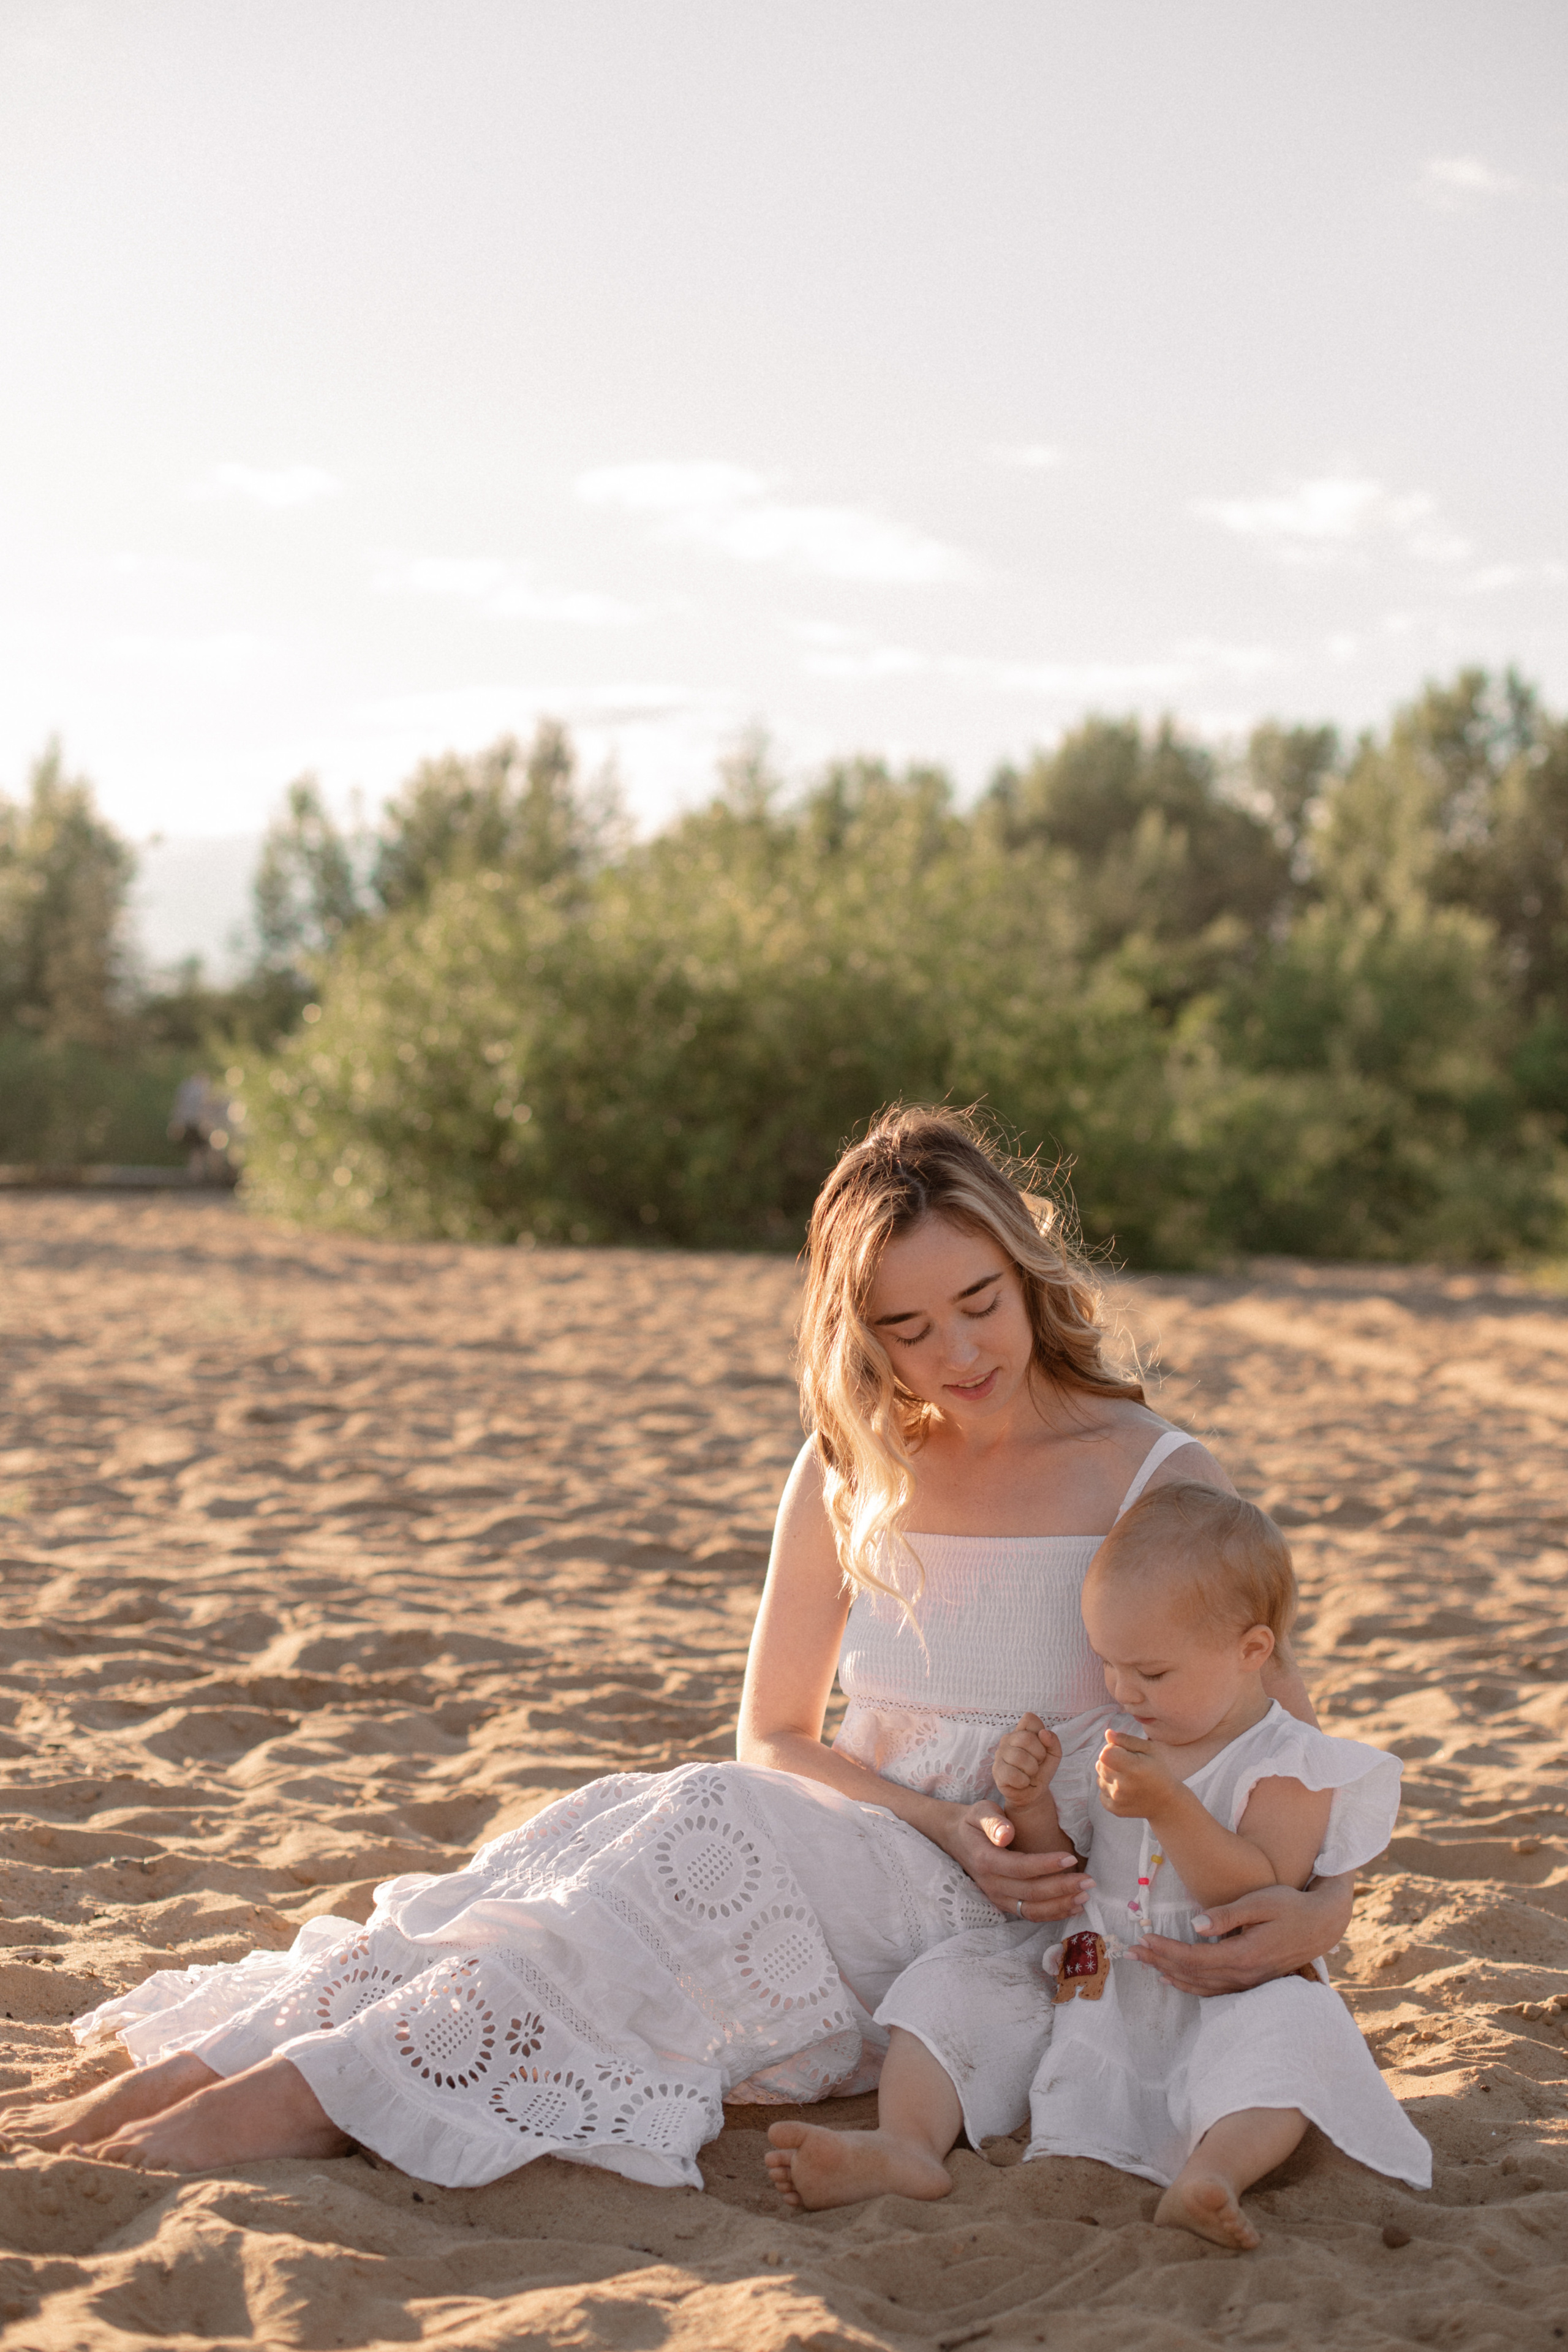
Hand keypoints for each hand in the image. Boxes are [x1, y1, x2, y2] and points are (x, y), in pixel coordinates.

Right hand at [941, 1800, 1091, 1923]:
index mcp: (985, 1860)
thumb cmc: (973, 1822)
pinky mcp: (1004, 1903)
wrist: (955, 1839)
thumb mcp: (979, 1812)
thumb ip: (993, 1822)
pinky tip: (1073, 1907)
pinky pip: (1030, 1914)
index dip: (1047, 1865)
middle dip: (1062, 1888)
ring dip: (1060, 1906)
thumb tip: (1006, 1834)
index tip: (1071, 1858)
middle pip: (1030, 1893)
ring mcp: (997, 1897)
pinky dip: (1053, 1914)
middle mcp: (991, 1884)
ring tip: (1085, 1896)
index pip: (1021, 1868)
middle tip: (1089, 1881)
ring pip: (1031, 1910)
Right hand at [993, 1713, 1061, 1808]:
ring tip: (1029, 1774)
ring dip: (1031, 1770)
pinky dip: (1023, 1781)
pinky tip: (1022, 1782)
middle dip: (1039, 1755)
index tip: (1042, 1747)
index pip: (1029, 1719)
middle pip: (1026, 1738)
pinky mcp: (996, 1771)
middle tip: (1037, 1764)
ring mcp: (1000, 1754)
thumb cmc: (1042, 1770)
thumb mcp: (1054, 1755)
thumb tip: (1044, 1733)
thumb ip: (1053, 1741)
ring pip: (1020, 1757)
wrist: (1033, 1793)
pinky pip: (1012, 1774)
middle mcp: (1008, 1739)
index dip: (1040, 1733)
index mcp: (1021, 1732)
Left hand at [1095, 1728, 1175, 1818]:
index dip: (1112, 1749)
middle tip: (1127, 1765)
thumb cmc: (1159, 1771)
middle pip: (1099, 1765)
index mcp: (1132, 1768)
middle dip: (1110, 1761)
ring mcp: (1117, 1799)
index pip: (1104, 1753)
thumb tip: (1108, 1733)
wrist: (1167, 1802)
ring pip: (1099, 1778)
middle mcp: (1122, 1785)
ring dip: (1109, 1776)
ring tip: (1127, 1779)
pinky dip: (1110, 1790)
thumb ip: (1127, 1740)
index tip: (1124, 1753)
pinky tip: (1125, 1790)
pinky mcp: (1114, 1809)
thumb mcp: (1150, 1750)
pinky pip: (1101, 1793)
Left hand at [1127, 1876, 1356, 1994]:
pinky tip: (1176, 1980)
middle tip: (1132, 1952)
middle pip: (1194, 1974)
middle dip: (1161, 1962)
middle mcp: (1245, 1974)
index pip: (1195, 1958)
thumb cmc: (1290, 1906)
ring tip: (1147, 1964)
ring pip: (1203, 1986)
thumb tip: (1195, 1924)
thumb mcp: (1260, 1902)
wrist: (1321, 1924)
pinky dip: (1192, 1986)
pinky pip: (1216, 1990)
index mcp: (1244, 1954)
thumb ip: (1228, 1915)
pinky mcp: (1253, 1981)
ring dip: (1172, 1975)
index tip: (1142, 1941)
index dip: (1166, 1951)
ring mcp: (1250, 1982)